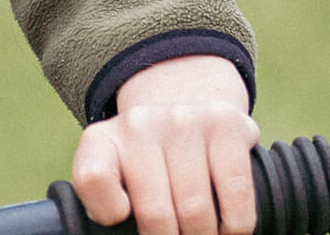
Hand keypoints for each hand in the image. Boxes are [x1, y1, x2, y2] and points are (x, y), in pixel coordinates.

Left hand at [71, 55, 258, 234]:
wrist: (185, 106)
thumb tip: (118, 225)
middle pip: (156, 214)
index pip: (93, 179)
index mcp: (102, 139)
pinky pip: (235, 193)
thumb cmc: (148, 160)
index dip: (108, 214)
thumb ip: (104, 198)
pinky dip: (236, 225)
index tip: (126, 221)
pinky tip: (228, 227)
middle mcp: (138, 122)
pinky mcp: (224, 124)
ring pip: (196, 211)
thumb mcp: (113, 172)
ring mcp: (182, 119)